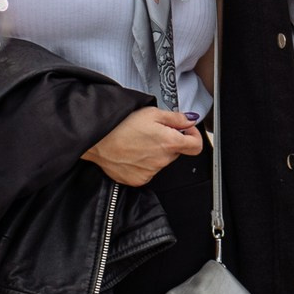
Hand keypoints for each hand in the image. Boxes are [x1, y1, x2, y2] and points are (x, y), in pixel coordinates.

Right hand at [83, 108, 202, 186]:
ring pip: (161, 162)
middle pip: (176, 152)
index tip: (186, 131)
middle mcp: (162, 160)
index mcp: (169, 142)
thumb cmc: (121, 124)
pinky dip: (144, 163)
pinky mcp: (138, 180)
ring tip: (138, 142)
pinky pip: (148, 171)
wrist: (98, 140)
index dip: (194, 135)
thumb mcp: (152, 113)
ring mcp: (150, 172)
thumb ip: (175, 118)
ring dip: (155, 153)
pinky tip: (132, 153)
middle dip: (170, 142)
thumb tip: (190, 120)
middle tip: (154, 132)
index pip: (196, 146)